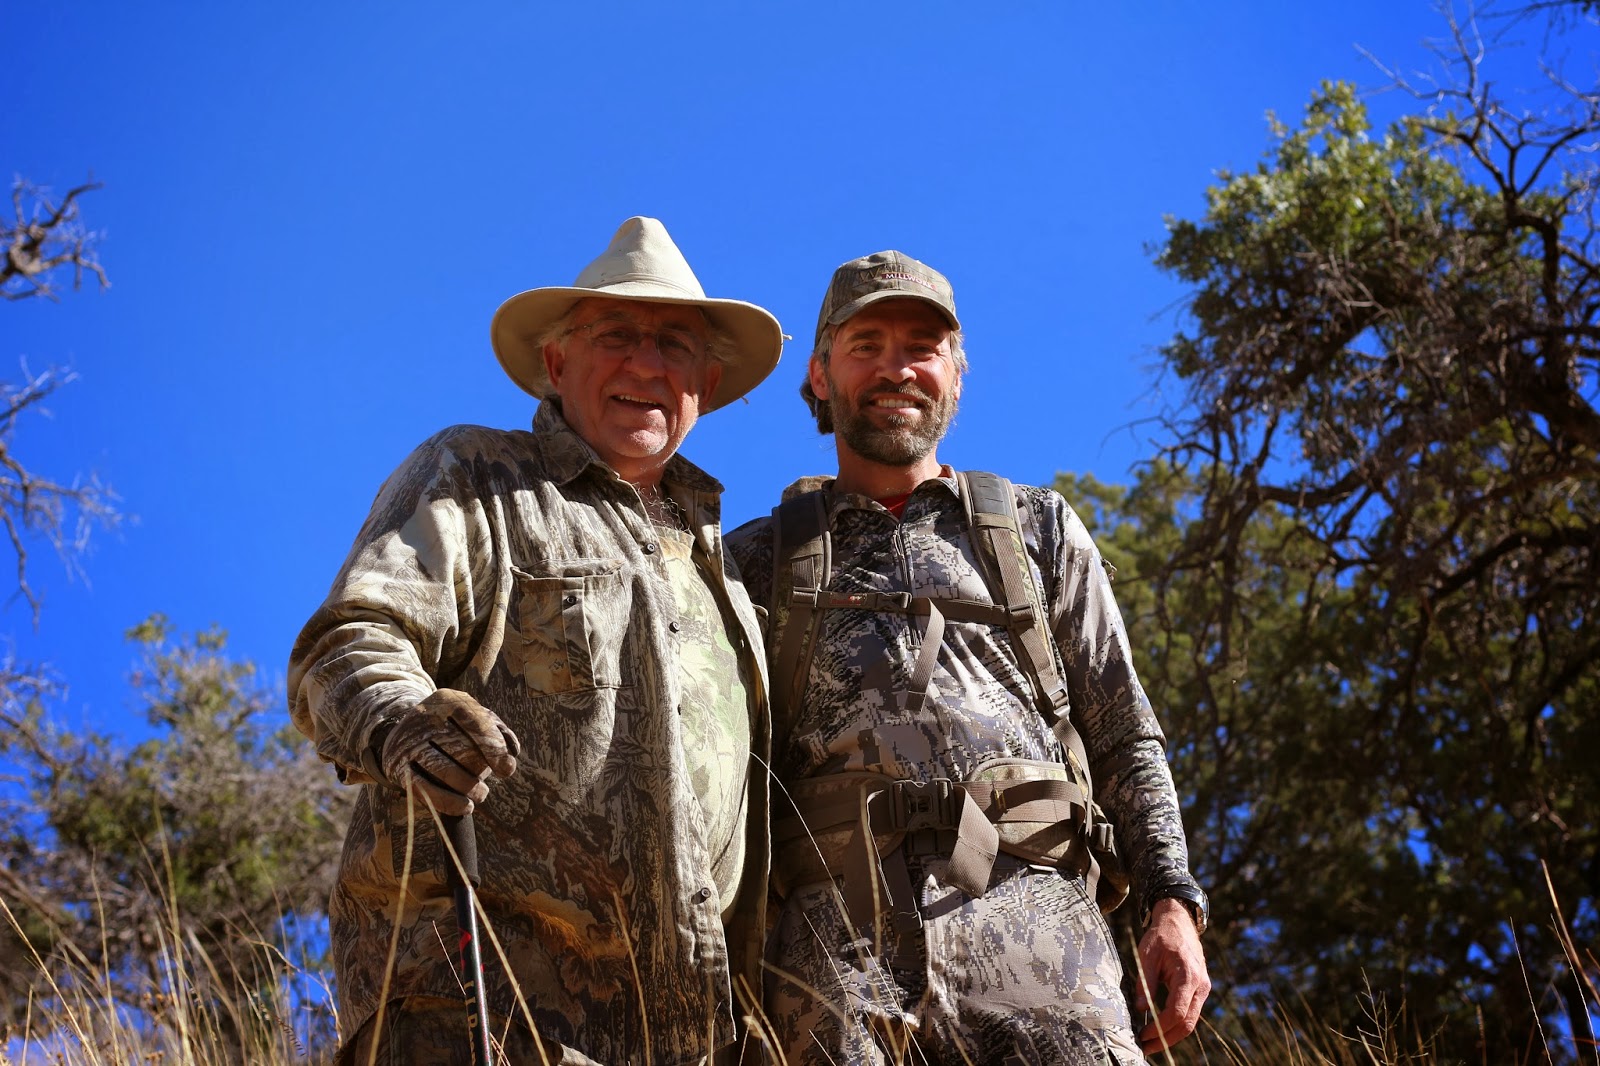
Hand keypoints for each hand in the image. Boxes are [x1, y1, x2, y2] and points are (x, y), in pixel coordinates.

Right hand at [379, 689, 520, 815]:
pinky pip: (424, 788)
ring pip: (442, 769)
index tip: (506, 769)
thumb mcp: (475, 719)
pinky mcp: (398, 766)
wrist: (406, 733)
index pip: (474, 721)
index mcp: (447, 699)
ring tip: (481, 794)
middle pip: (460, 748)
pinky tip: (466, 808)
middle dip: (480, 769)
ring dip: (468, 787)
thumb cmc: (454, 728)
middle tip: (487, 781)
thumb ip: (499, 731)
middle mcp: (424, 716)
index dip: (493, 748)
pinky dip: (447, 802)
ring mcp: (408, 742)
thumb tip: (512, 752)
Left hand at [1132, 897, 1210, 1053]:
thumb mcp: (1147, 955)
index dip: (1159, 1028)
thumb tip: (1140, 1010)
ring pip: (1190, 1021)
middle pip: (1187, 1023)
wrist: (1179, 922)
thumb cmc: (1161, 936)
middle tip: (1145, 1048)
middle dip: (1166, 1039)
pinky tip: (1160, 1029)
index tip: (1142, 1035)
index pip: (1176, 1012)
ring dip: (1171, 1035)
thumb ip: (1145, 983)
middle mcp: (1201, 985)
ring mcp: (1203, 989)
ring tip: (1150, 1043)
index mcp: (1188, 976)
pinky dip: (1176, 1024)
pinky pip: (1190, 1013)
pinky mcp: (1200, 990)